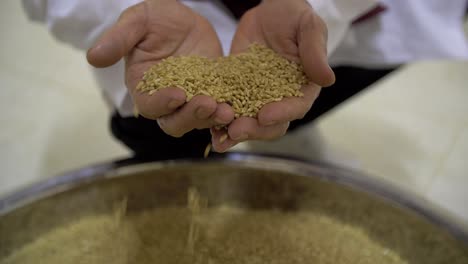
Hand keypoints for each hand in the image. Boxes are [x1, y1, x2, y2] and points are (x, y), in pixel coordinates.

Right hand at [87, 0, 233, 136]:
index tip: (177, 93)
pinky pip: (221, 110)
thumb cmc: (157, 20)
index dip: (162, 103)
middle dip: (192, 116)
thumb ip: (119, 39)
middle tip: (208, 104)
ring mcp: (192, 100)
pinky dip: (229, 113)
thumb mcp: (138, 21)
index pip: (150, 105)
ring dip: (213, 118)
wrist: (185, 20)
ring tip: (228, 109)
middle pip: (176, 122)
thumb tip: (93, 56)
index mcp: (145, 87)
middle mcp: (168, 100)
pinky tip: (240, 110)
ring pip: (200, 121)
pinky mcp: (214, 95)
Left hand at [211, 0, 334, 151]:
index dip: (282, 114)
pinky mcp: (237, 89)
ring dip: (233, 131)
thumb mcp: (309, 26)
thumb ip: (315, 51)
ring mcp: (257, 96)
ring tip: (218, 137)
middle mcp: (281, 97)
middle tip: (236, 130)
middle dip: (254, 130)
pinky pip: (229, 107)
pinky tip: (205, 124)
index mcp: (303, 87)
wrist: (271, 10)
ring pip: (248, 121)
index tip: (265, 115)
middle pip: (271, 123)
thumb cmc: (295, 16)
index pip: (296, 107)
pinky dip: (218, 118)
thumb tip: (327, 78)